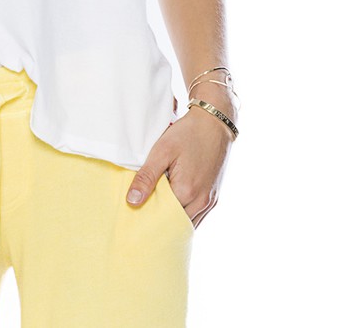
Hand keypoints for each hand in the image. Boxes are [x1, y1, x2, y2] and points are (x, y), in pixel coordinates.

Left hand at [125, 104, 233, 227]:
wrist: (215, 123)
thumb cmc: (188, 134)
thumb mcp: (162, 151)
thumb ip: (147, 177)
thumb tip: (132, 202)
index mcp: (187, 192)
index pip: (162, 218)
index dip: (147, 215)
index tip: (135, 213)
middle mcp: (202, 202)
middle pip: (176, 223)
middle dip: (160, 221)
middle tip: (143, 214)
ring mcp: (210, 201)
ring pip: (187, 222)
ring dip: (173, 219)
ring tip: (156, 209)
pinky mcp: (214, 197)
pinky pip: (197, 216)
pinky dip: (184, 214)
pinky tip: (172, 205)